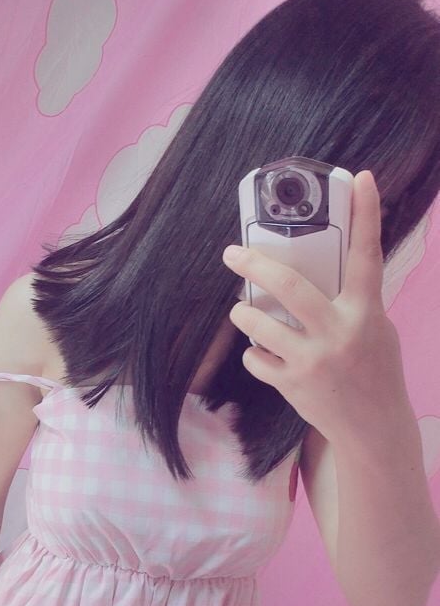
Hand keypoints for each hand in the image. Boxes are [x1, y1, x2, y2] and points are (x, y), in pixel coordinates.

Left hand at [222, 170, 409, 445]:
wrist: (373, 427)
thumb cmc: (374, 371)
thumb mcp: (374, 328)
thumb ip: (352, 300)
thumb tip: (321, 268)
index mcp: (365, 311)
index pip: (367, 255)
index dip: (366, 214)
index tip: (359, 179)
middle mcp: (339, 332)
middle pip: (289, 285)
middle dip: (253, 264)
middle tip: (232, 252)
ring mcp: (313, 360)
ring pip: (258, 324)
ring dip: (242, 314)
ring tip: (241, 311)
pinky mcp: (292, 384)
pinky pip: (255, 358)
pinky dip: (254, 354)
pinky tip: (262, 354)